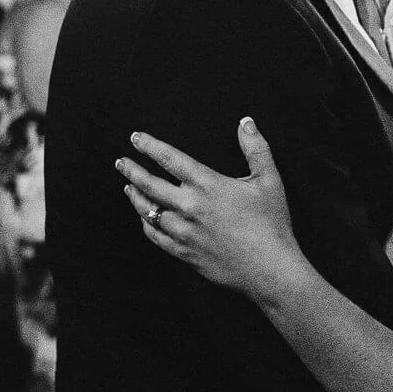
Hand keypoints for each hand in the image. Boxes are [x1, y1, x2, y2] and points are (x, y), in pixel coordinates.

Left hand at [119, 118, 303, 300]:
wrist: (269, 269)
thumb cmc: (272, 223)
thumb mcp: (269, 180)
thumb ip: (256, 148)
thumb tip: (245, 122)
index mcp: (208, 185)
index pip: (170, 159)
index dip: (150, 146)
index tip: (136, 138)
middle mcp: (190, 207)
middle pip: (150, 185)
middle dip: (132, 171)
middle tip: (120, 162)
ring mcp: (184, 232)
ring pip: (148, 211)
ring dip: (135, 197)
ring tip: (128, 187)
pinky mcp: (184, 253)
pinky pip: (156, 237)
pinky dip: (146, 225)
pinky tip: (144, 218)